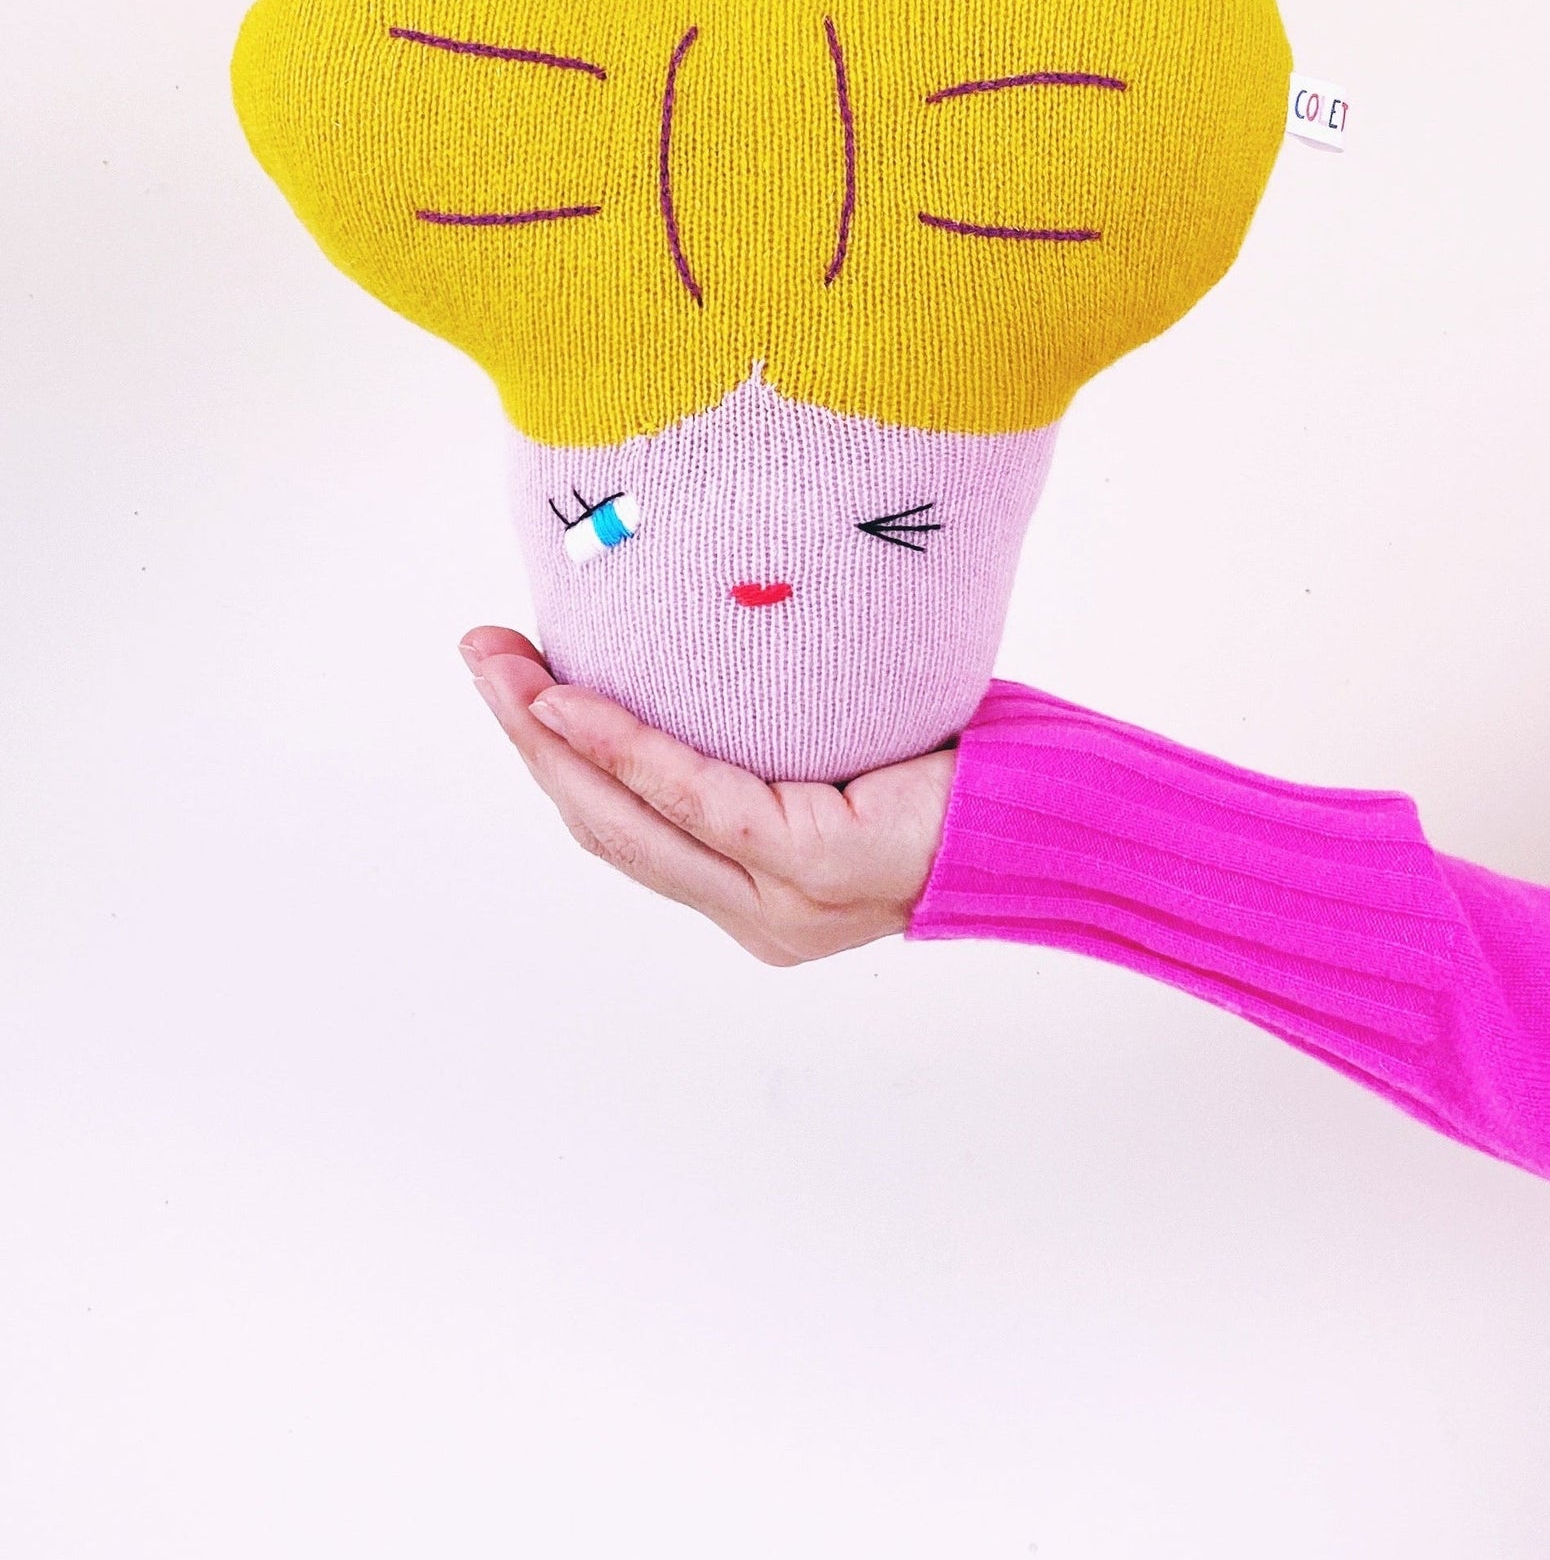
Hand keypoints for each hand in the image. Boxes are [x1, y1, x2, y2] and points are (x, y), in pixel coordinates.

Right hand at [459, 627, 955, 965]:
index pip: (631, 831)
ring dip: (550, 739)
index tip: (511, 681)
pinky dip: (626, 749)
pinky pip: (697, 799)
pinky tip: (571, 702)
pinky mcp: (810, 867)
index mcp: (757, 896)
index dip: (559, 761)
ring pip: (631, 822)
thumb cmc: (960, 764)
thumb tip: (704, 644)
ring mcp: (780, 905)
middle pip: (609, 829)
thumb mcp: (838, 749)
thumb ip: (766, 737)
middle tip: (479, 654)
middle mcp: (757, 916)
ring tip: (500, 666)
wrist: (1059, 808)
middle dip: (528, 740)